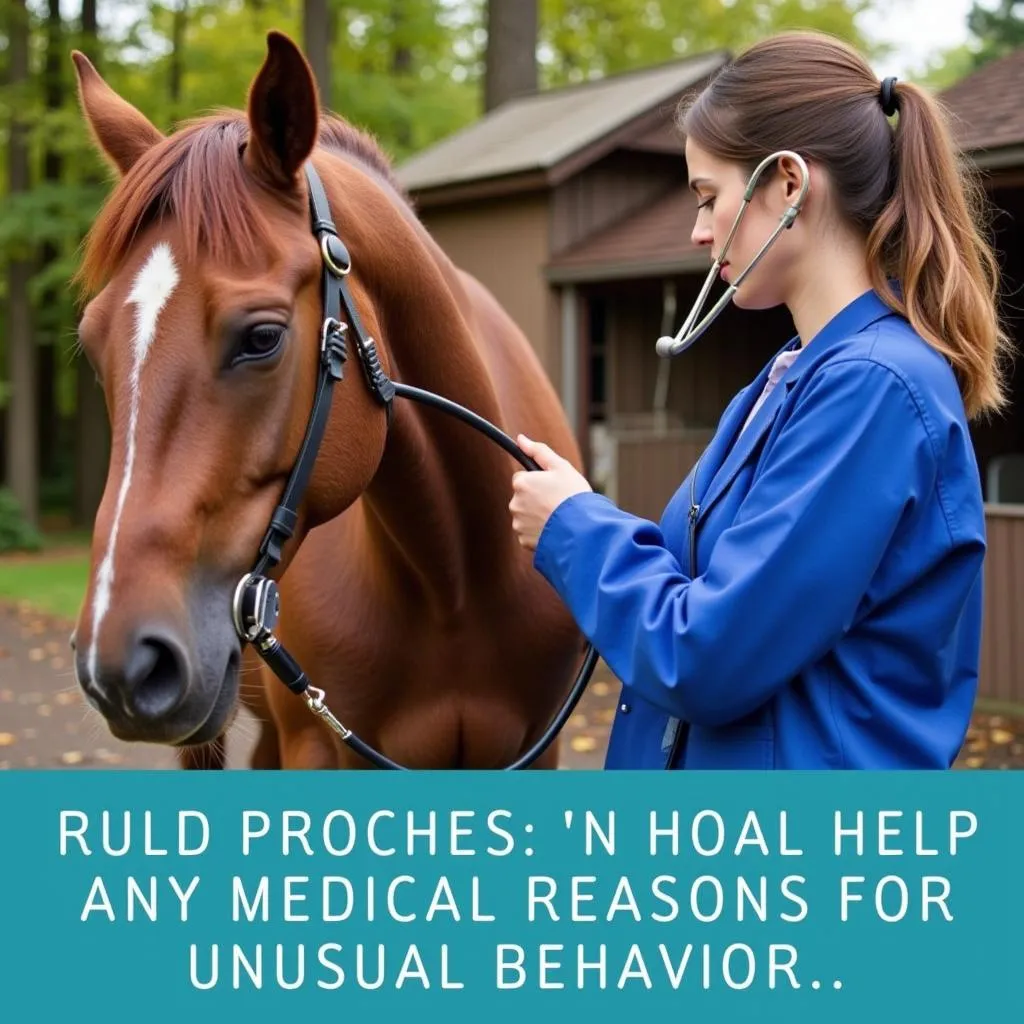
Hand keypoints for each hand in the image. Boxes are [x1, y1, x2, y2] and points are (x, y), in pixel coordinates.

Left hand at [509, 434, 591, 550]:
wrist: (582, 530)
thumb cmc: (573, 496)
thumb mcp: (561, 467)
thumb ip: (538, 451)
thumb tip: (520, 439)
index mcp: (521, 483)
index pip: (522, 478)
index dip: (538, 482)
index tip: (551, 487)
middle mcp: (514, 503)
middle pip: (523, 498)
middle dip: (536, 499)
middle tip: (556, 502)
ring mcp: (518, 523)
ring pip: (525, 516)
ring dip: (537, 516)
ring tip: (557, 517)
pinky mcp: (523, 541)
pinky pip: (529, 533)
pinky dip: (538, 531)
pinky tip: (553, 529)